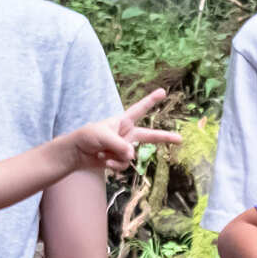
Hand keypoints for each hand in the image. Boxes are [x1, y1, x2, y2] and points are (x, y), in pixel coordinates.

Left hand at [65, 90, 179, 173]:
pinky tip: (104, 161)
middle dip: (164, 137)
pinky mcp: (119, 160)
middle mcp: (126, 134)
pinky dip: (114, 165)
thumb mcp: (103, 136)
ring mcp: (123, 148)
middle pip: (149, 136)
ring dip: (117, 157)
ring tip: (103, 153)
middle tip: (180, 139)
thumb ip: (120, 146)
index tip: (163, 92)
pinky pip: (124, 165)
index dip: (151, 100)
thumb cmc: (87, 137)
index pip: (140, 109)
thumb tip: (132, 156)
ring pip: (131, 156)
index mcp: (123, 121)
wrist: (76, 153)